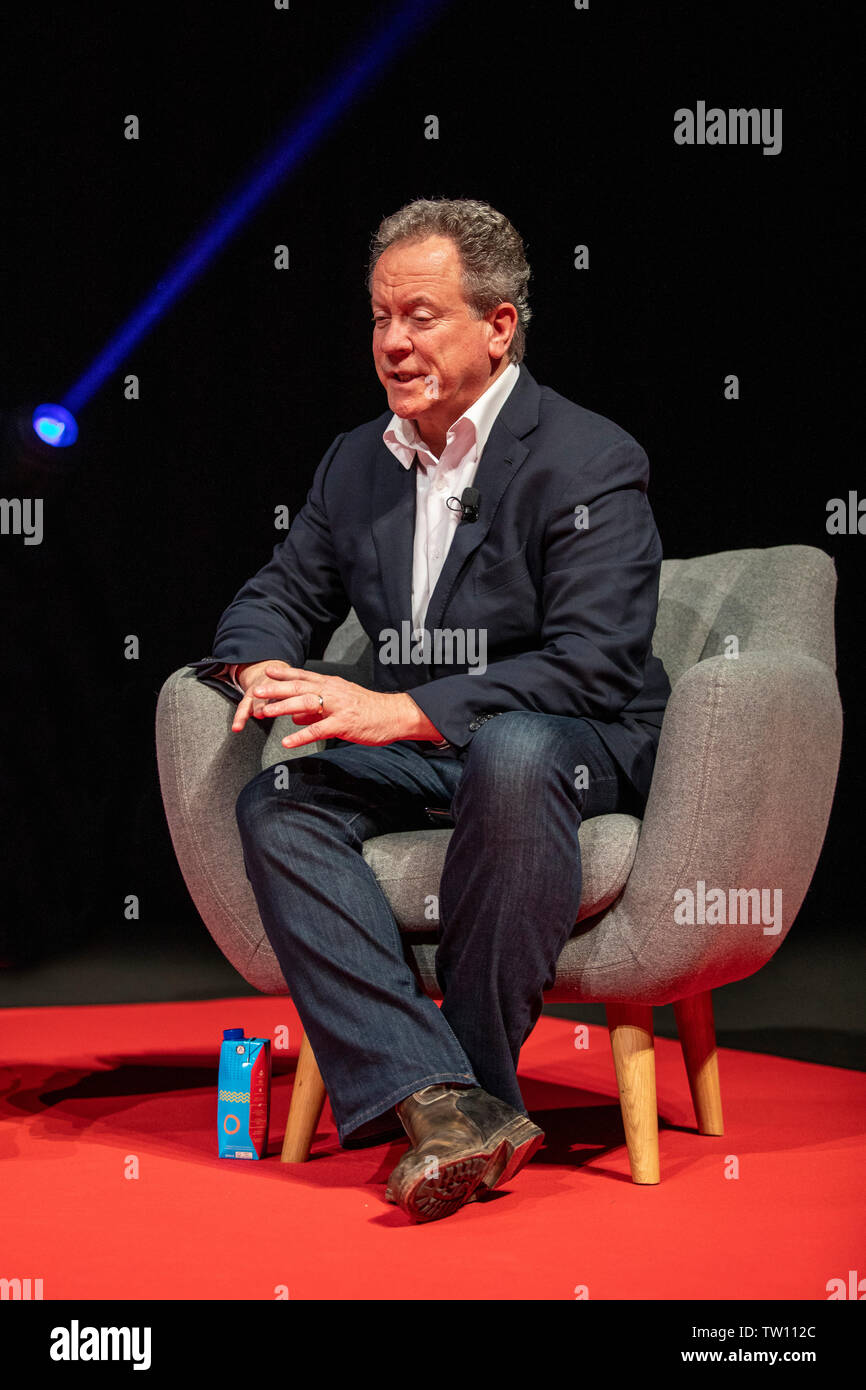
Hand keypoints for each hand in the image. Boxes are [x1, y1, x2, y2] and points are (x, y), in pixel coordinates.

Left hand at [232, 663, 441, 747]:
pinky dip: (301, 735)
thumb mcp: (341, 705)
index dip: (285, 674)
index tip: (267, 672)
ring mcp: (338, 707)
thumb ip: (315, 710)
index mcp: (332, 685)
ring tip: (265, 712)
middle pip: (299, 687)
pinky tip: (287, 742)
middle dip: (276, 689)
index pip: (304, 676)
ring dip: (283, 708)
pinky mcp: (344, 723)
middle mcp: (332, 692)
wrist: (394, 715)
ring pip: (305, 704)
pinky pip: (319, 730)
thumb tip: (293, 715)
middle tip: (257, 691)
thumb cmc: (368, 711)